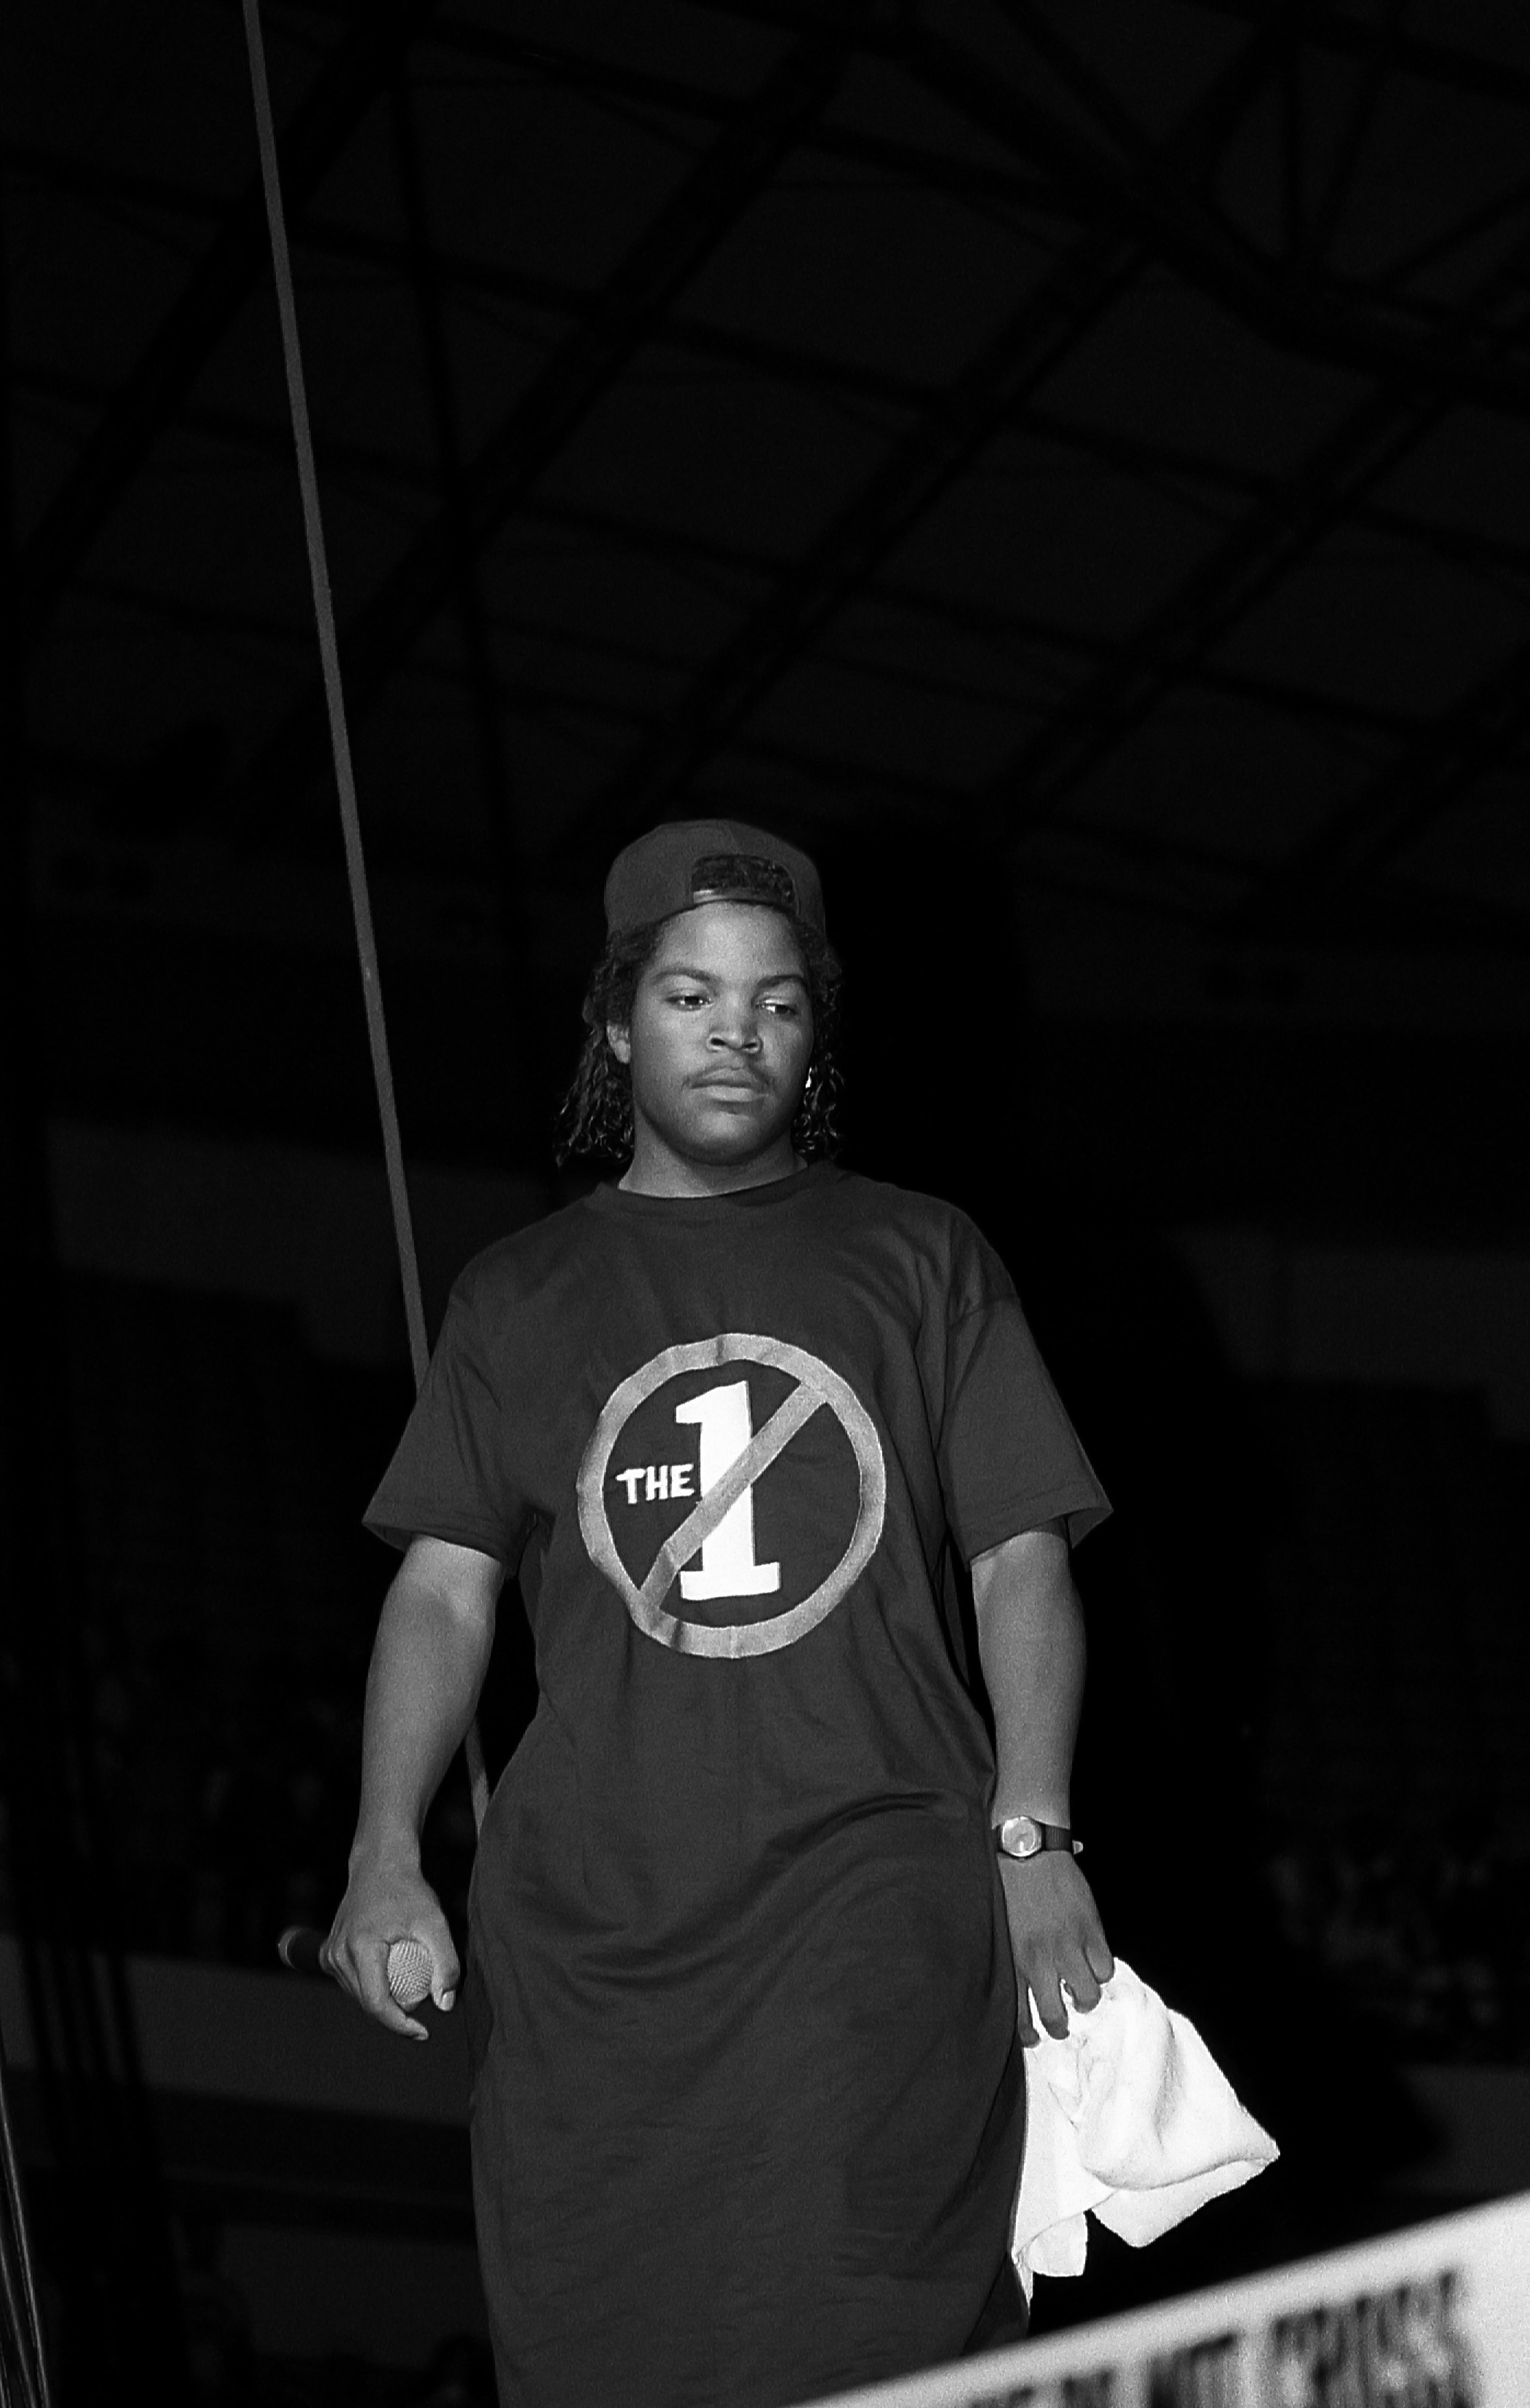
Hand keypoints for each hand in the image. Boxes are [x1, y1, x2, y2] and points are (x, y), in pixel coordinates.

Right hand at [321, 1842, 459, 2040]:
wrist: (379, 1865)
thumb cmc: (409, 1891)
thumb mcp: (435, 1922)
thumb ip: (446, 1962)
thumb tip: (446, 2005)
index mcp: (360, 1948)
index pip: (376, 2003)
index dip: (400, 2025)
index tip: (424, 2033)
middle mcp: (338, 1954)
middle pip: (366, 2003)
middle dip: (396, 2016)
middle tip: (425, 2013)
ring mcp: (330, 1954)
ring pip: (358, 1996)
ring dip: (383, 2003)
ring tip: (412, 1993)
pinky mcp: (329, 1953)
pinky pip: (351, 1983)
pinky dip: (372, 1988)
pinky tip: (393, 1981)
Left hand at [998, 1851, 1113, 2045]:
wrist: (1027, 1849)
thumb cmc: (1008, 1885)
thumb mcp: (1001, 1927)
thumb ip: (1012, 1958)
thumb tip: (1023, 1986)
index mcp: (1014, 1960)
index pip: (1020, 2015)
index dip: (1029, 2034)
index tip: (1034, 2038)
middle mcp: (1040, 1960)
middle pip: (1054, 2015)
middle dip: (1059, 2026)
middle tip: (1061, 2022)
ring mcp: (1067, 1945)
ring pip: (1087, 1996)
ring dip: (1085, 1999)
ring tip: (1081, 1992)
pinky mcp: (1090, 1929)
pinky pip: (1105, 1968)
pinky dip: (1101, 1970)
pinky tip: (1093, 1962)